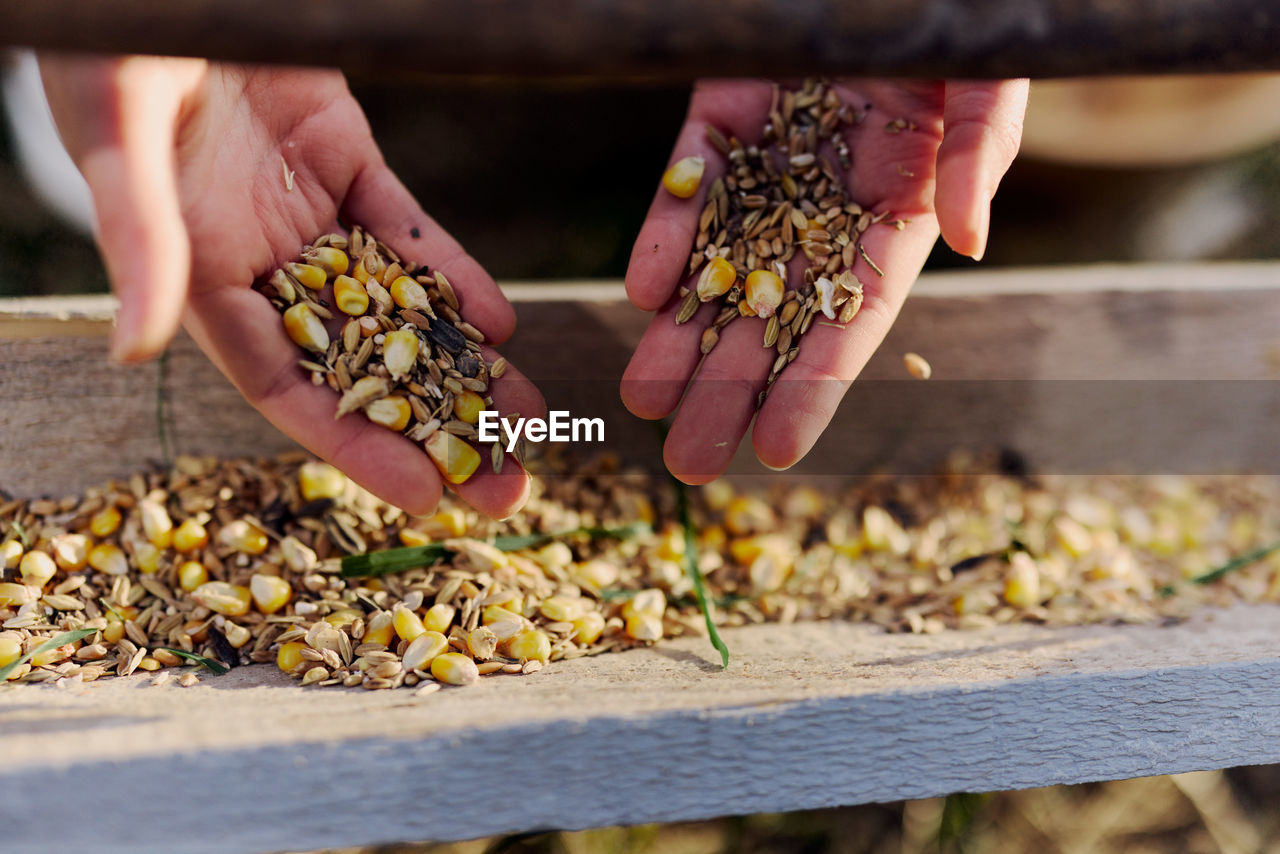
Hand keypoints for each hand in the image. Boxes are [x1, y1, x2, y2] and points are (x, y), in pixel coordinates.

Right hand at [38, 55, 542, 517]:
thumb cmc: (115, 48)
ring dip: (460, 364)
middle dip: (431, 427)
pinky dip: (453, 275)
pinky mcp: (345, 161)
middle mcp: (260, 262)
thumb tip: (134, 349)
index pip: (285, 386)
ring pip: (396, 307)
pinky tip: (501, 320)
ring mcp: (307, 215)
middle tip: (503, 486)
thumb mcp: (120, 138)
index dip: (355, 444)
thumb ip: (139, 240)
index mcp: (199, 278)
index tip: (426, 495)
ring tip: (523, 417)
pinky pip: (407, 232)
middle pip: (357, 366)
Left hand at [621, 79, 1027, 482]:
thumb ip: (981, 155)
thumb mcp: (987, 82)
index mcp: (899, 213)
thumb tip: (973, 243)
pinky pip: (690, 184)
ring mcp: (770, 164)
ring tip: (640, 398)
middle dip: (728, 386)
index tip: (777, 450)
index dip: (816, 385)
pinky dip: (665, 234)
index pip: (853, 318)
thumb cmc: (957, 17)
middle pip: (771, 312)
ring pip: (716, 265)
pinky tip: (642, 292)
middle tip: (686, 462)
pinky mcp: (722, 118)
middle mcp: (827, 205)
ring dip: (678, 334)